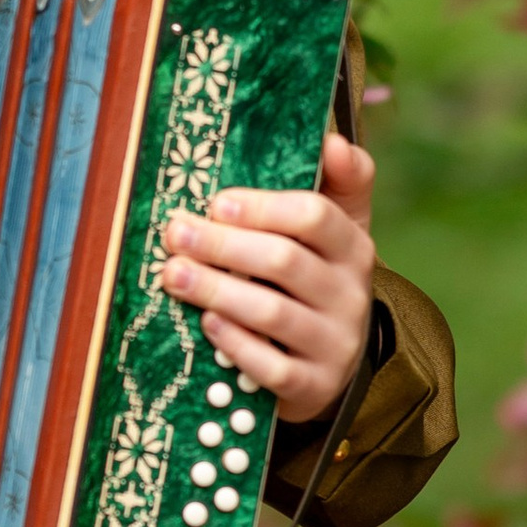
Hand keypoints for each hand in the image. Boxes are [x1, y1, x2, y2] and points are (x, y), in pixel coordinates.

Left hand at [158, 130, 375, 428]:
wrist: (333, 361)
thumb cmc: (317, 279)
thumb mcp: (337, 228)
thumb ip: (337, 182)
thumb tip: (332, 140)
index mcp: (353, 247)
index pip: (316, 217)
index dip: (262, 206)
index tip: (215, 200)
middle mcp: (351, 294)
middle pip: (285, 262)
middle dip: (223, 245)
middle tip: (174, 233)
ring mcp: (335, 343)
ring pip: (273, 314)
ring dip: (216, 290)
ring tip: (172, 274)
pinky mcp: (315, 386)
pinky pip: (274, 367)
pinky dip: (236, 344)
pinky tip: (206, 324)